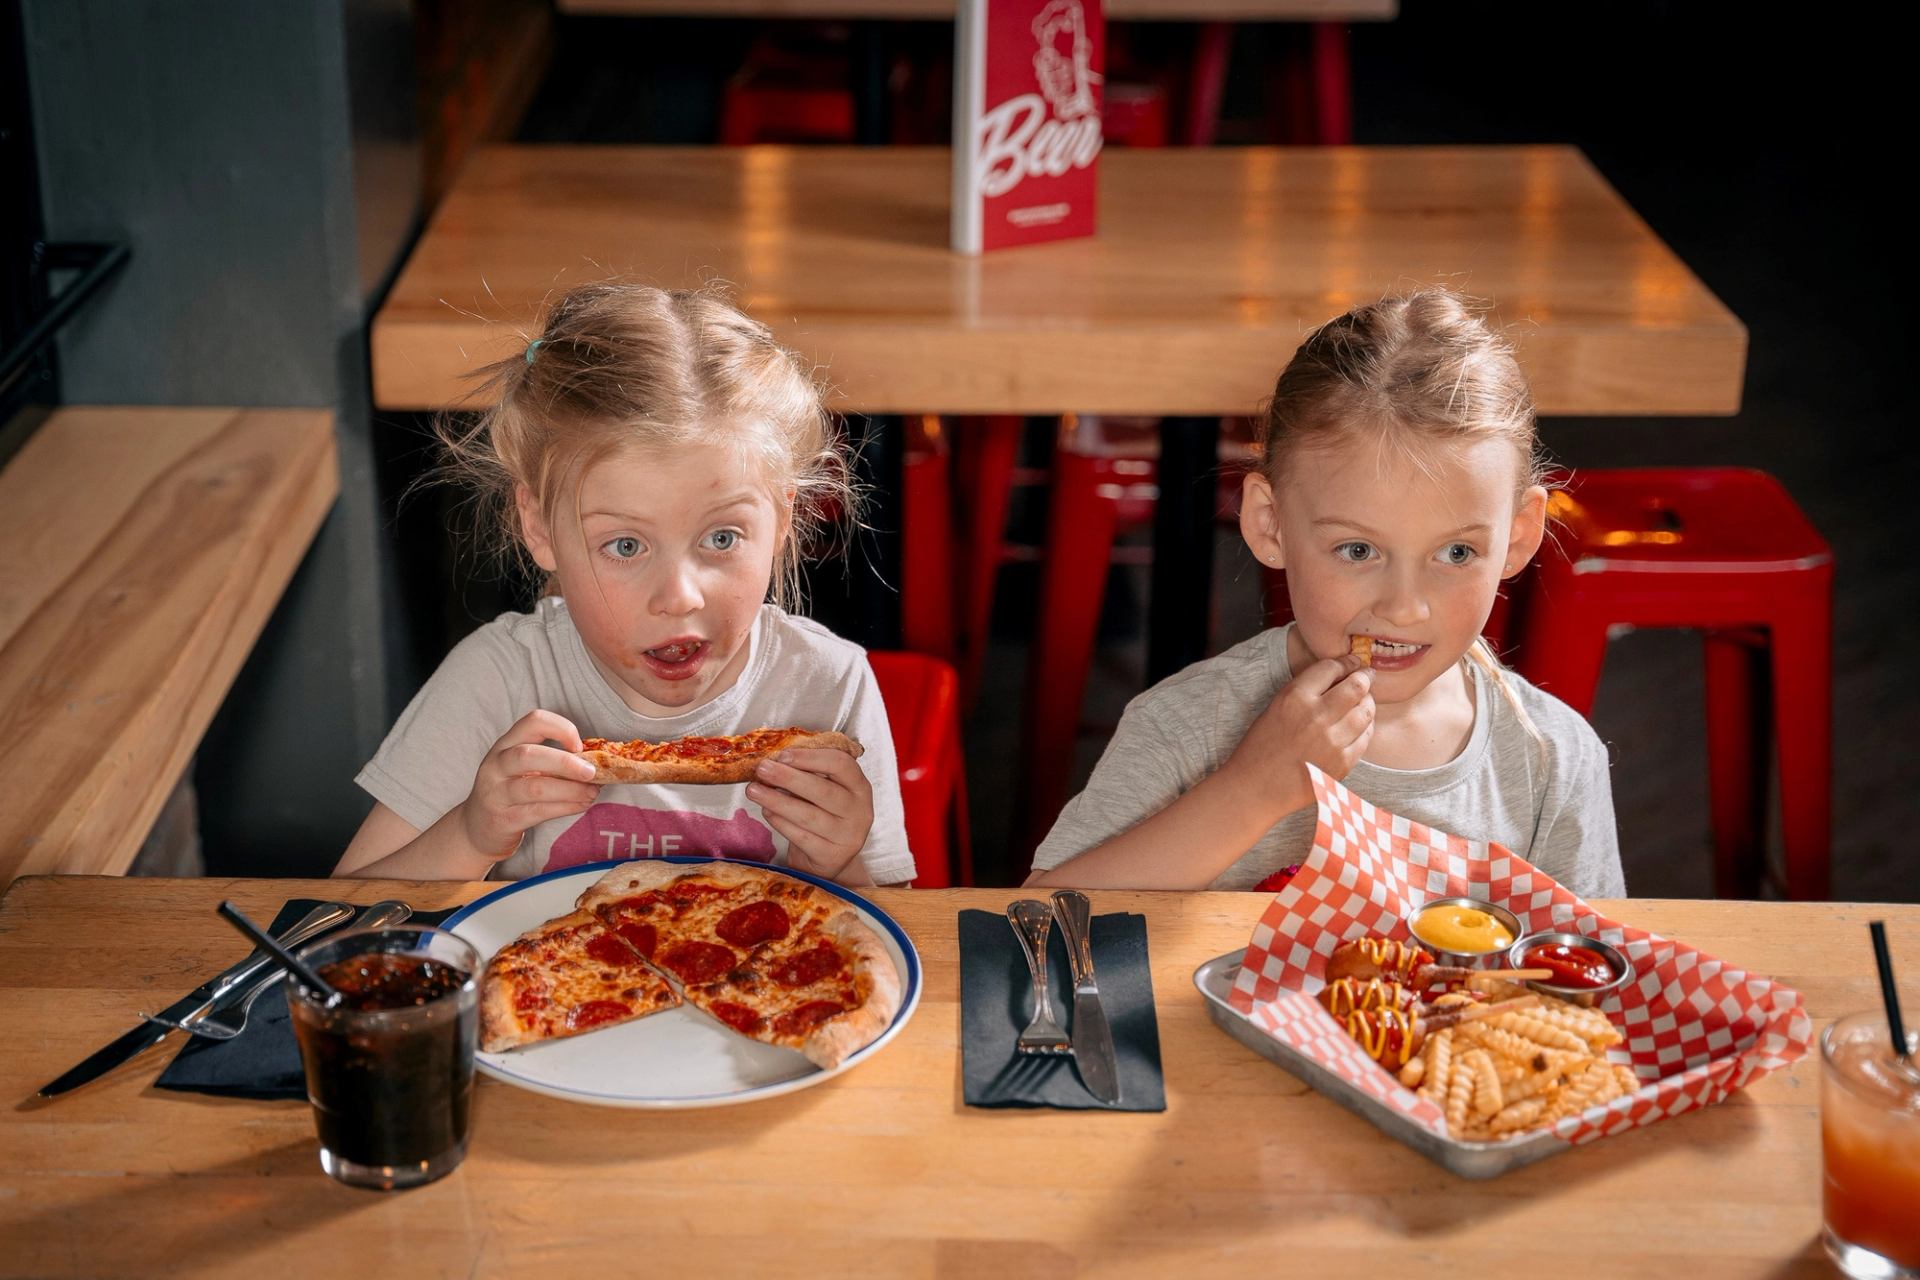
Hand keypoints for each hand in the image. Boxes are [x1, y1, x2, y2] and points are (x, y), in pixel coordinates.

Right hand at [458, 710, 600, 860]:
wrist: (477, 828)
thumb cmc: (510, 792)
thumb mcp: (521, 768)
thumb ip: (550, 759)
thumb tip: (594, 759)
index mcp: (505, 745)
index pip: (532, 722)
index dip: (561, 728)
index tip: (579, 745)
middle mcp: (496, 765)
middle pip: (529, 755)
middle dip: (566, 762)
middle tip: (592, 772)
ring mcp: (497, 793)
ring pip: (535, 787)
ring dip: (571, 789)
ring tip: (592, 792)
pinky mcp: (504, 819)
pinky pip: (538, 811)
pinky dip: (565, 807)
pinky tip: (581, 805)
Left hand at [746, 747, 873, 880]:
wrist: (830, 858)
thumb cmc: (825, 815)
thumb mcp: (828, 790)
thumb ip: (810, 774)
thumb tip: (775, 760)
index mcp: (860, 787)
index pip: (841, 764)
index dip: (811, 757)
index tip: (783, 755)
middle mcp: (859, 811)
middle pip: (823, 790)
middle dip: (788, 777)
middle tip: (762, 769)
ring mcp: (847, 836)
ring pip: (808, 815)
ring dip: (777, 800)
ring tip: (753, 790)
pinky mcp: (830, 856)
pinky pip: (800, 837)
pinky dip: (780, 822)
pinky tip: (767, 811)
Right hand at [1221, 654, 1374, 819]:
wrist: (1254, 788)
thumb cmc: (1261, 747)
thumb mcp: (1275, 707)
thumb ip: (1305, 690)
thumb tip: (1338, 676)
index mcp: (1295, 698)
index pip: (1331, 667)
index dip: (1345, 663)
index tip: (1351, 664)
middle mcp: (1316, 717)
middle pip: (1356, 686)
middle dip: (1364, 677)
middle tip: (1366, 676)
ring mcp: (1332, 742)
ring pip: (1365, 711)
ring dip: (1367, 703)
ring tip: (1363, 701)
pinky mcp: (1342, 764)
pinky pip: (1365, 738)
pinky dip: (1365, 728)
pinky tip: (1359, 726)